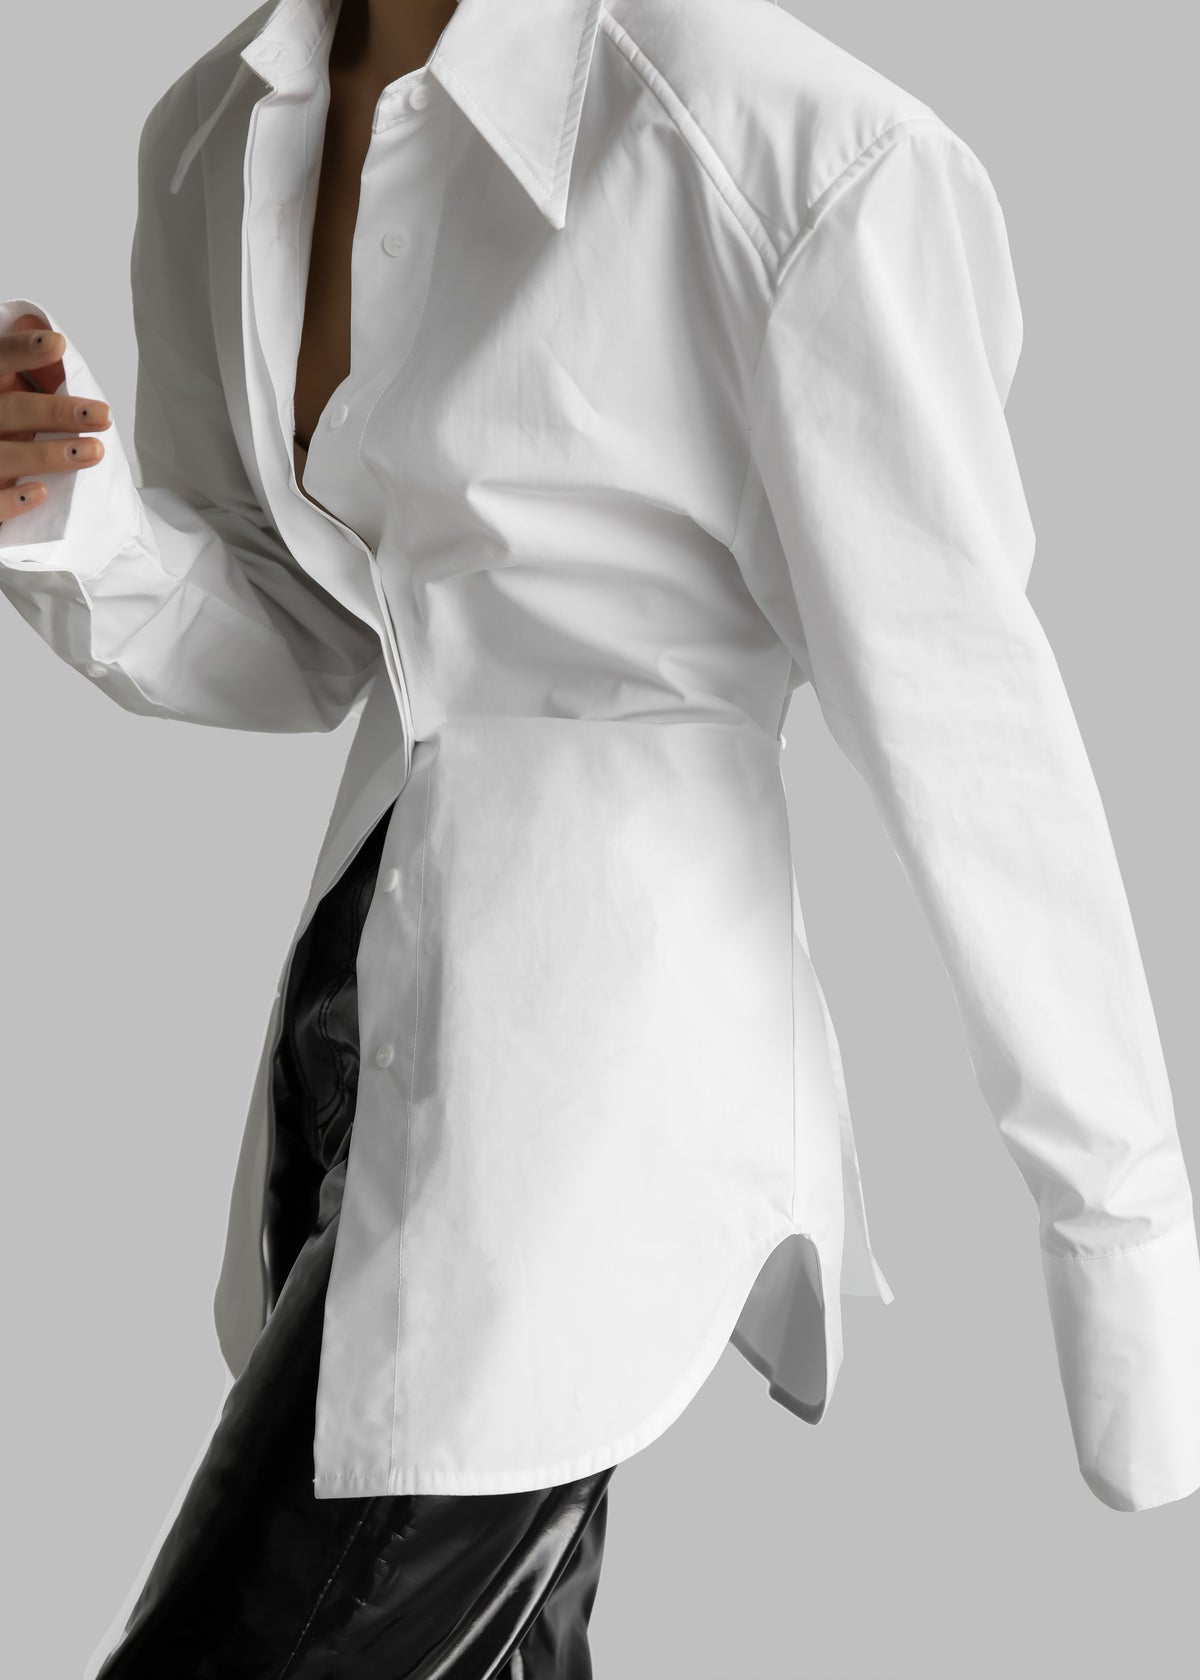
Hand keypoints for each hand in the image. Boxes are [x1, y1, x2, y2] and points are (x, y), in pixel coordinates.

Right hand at [0, 311, 111, 525]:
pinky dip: (13, 499)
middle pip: (10, 410)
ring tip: (93, 451)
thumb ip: (24, 368)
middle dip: (56, 411)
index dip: (21, 351)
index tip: (58, 344)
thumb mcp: (8, 392)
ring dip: (48, 454)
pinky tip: (42, 492)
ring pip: (3, 455)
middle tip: (102, 414)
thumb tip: (39, 325)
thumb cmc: (1, 426)